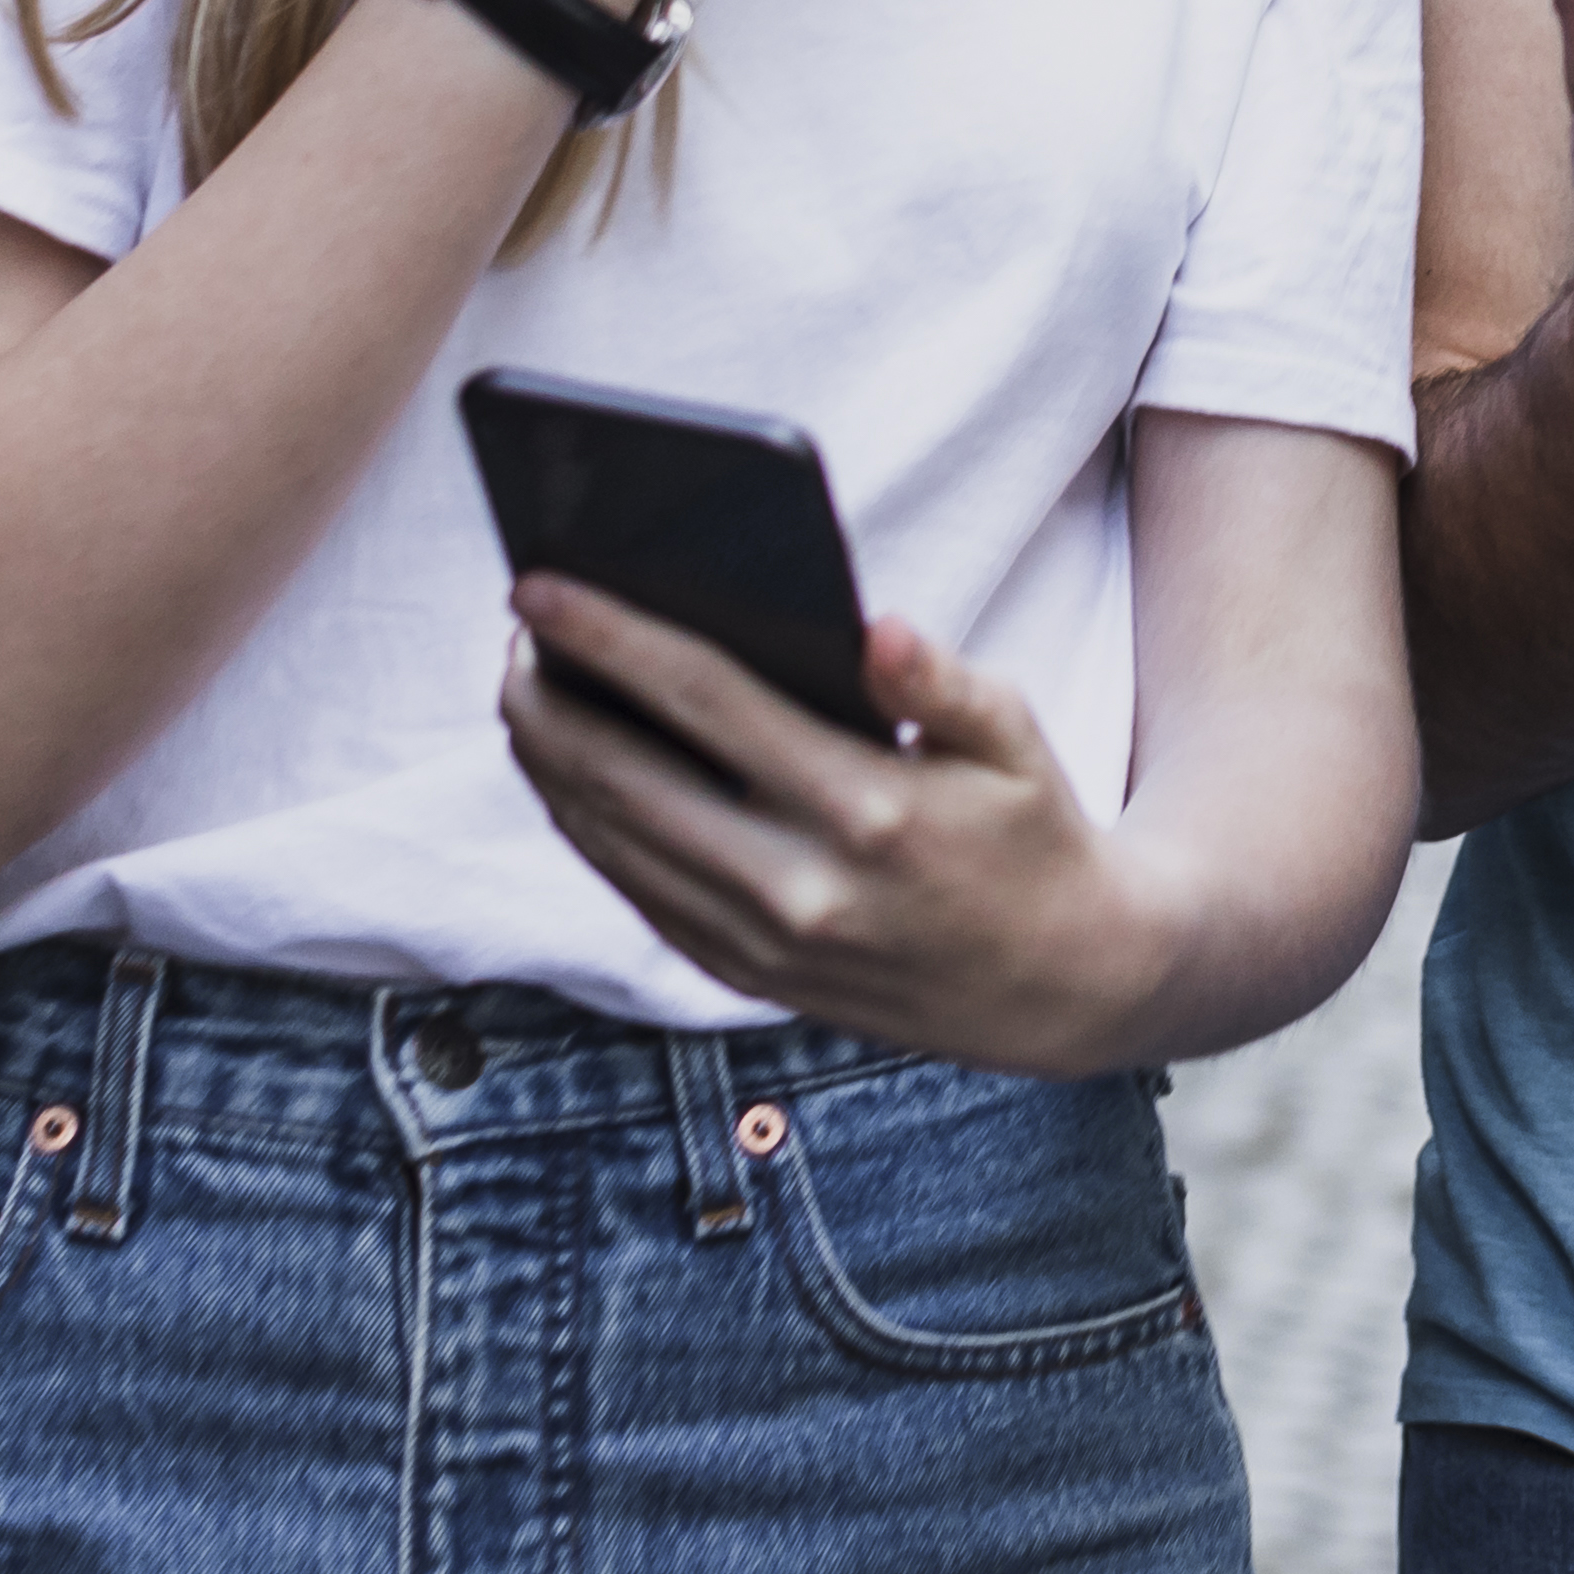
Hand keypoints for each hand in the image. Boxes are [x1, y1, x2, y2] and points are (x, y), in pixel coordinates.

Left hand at [503, 579, 1172, 1074]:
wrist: (1060, 988)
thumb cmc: (1032, 832)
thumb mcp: (1017, 739)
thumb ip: (941, 682)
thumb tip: (875, 628)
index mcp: (869, 810)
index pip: (704, 702)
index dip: (608, 637)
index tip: (538, 585)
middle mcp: (798, 888)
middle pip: (623, 778)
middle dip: (547, 697)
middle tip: (513, 631)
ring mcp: (760, 945)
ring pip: (610, 841)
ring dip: (550, 760)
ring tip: (528, 687)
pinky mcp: (742, 978)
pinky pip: (632, 890)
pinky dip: (585, 823)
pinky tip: (570, 770)